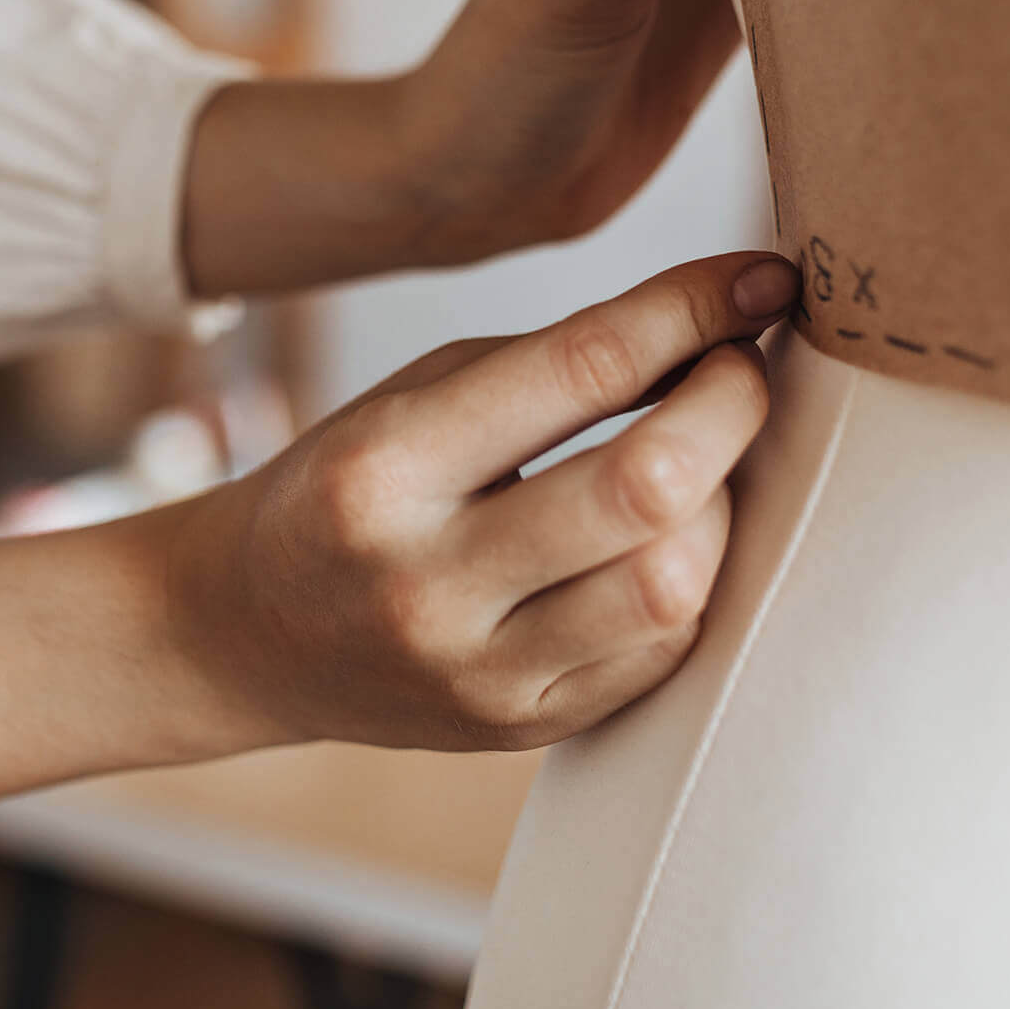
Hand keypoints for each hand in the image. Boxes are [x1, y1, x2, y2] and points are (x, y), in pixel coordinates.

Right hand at [160, 251, 790, 750]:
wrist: (248, 635)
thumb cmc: (349, 487)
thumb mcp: (416, 397)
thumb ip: (557, 364)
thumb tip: (725, 322)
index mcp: (384, 469)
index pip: (584, 368)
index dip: (695, 310)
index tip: (761, 278)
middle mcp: (427, 582)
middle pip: (647, 487)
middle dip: (732, 406)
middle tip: (739, 369)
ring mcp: (478, 674)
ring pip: (673, 583)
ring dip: (723, 502)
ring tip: (703, 463)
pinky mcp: (523, 730)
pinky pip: (661, 651)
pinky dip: (693, 576)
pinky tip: (672, 536)